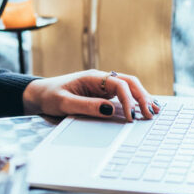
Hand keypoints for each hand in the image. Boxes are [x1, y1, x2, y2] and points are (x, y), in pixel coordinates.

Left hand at [21, 69, 159, 122]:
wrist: (38, 95)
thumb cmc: (49, 96)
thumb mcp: (64, 103)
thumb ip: (87, 106)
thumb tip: (111, 110)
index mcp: (92, 77)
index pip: (119, 85)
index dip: (129, 100)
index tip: (133, 117)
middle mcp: (100, 79)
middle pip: (129, 83)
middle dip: (142, 97)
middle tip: (152, 113)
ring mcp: (102, 87)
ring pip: (128, 88)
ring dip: (142, 98)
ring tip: (155, 111)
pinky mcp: (101, 95)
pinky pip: (122, 96)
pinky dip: (134, 102)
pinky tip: (143, 110)